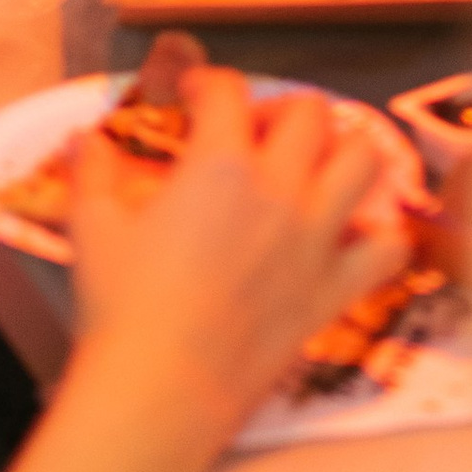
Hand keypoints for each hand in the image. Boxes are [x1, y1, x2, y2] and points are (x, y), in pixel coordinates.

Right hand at [70, 67, 410, 436]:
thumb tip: (84, 139)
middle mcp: (278, 190)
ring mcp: (315, 240)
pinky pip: (387, 250)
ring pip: (364, 162)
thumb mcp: (93, 228)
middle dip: (282, 111)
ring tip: (314, 170)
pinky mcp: (333, 290)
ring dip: (343, 155)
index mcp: (219, 165)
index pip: (229, 91)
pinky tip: (354, 238)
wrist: (161, 389)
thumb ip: (92, 172)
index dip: (210, 82)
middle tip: (255, 135)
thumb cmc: (122, 307)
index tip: (195, 95)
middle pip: (309, 113)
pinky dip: (380, 236)